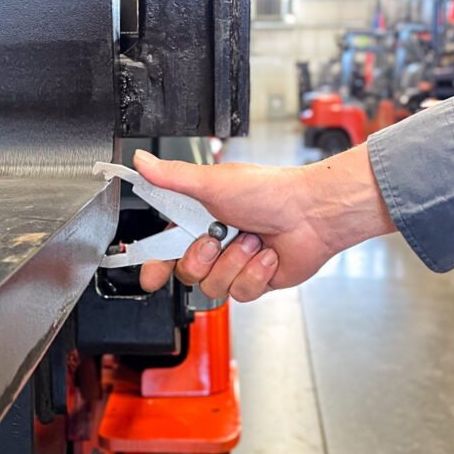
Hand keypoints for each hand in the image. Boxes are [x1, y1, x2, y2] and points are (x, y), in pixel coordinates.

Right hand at [133, 144, 395, 300]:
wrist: (312, 214)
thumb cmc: (269, 192)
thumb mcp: (213, 182)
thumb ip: (173, 177)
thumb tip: (142, 160)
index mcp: (199, 220)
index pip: (165, 249)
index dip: (156, 265)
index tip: (151, 276)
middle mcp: (215, 244)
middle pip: (187, 273)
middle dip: (203, 259)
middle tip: (219, 238)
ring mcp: (234, 265)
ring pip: (214, 286)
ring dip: (235, 263)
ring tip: (254, 241)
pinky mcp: (254, 281)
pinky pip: (241, 293)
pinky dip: (256, 273)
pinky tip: (268, 256)